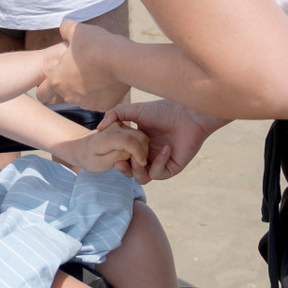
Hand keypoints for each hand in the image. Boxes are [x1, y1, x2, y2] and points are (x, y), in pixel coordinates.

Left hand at [39, 22, 130, 110]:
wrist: (121, 59)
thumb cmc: (95, 45)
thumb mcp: (76, 30)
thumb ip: (66, 29)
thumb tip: (64, 29)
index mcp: (57, 81)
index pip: (41, 94)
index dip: (44, 87)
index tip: (53, 80)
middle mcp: (69, 96)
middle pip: (63, 95)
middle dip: (69, 85)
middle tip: (81, 70)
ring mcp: (87, 103)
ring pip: (82, 99)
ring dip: (85, 90)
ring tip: (97, 73)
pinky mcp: (104, 106)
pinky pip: (100, 100)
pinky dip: (102, 93)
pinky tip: (108, 79)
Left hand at [55, 122, 148, 175]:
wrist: (82, 146)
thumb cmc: (89, 158)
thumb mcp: (100, 164)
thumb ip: (116, 158)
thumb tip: (132, 153)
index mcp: (107, 137)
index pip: (129, 141)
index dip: (138, 153)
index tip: (141, 164)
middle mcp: (116, 127)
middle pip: (140, 138)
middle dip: (143, 153)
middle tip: (136, 166)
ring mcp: (122, 125)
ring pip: (142, 136)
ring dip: (143, 150)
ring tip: (133, 162)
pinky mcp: (125, 126)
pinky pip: (139, 136)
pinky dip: (140, 147)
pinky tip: (132, 156)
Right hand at [99, 100, 218, 182]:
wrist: (187, 113)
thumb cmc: (163, 110)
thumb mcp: (134, 110)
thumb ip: (115, 115)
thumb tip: (99, 128)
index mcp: (139, 145)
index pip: (124, 159)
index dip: (116, 159)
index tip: (110, 154)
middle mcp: (148, 155)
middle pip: (131, 172)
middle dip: (124, 170)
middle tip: (119, 162)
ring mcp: (160, 163)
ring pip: (143, 178)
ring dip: (137, 170)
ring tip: (138, 158)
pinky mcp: (172, 168)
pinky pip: (158, 174)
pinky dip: (158, 164)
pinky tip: (165, 149)